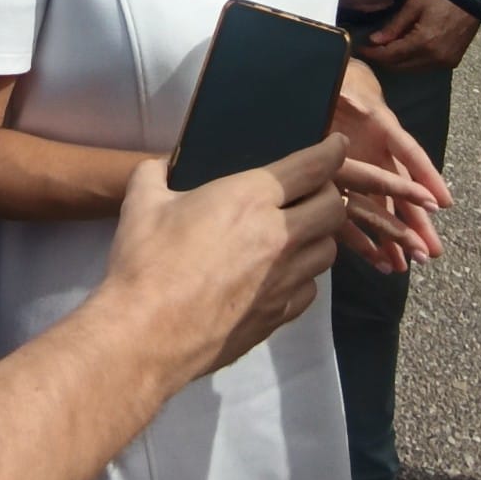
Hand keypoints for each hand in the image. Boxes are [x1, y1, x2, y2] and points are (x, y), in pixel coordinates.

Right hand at [100, 139, 347, 381]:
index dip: (331, 152)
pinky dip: (304, 276)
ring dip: (320, 236)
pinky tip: (283, 274)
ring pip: (328, 251)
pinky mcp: (278, 316)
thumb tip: (162, 164)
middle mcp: (279, 237)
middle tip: (314, 190)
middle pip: (333, 209)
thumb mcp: (142, 202)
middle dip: (330, 194)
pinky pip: (309, 290)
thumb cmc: (146, 262)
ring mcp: (283, 280)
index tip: (338, 144)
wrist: (147, 335)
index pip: (311, 168)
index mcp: (250, 199)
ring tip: (301, 232)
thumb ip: (155, 172)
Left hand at [330, 59, 451, 271]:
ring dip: (395, 235)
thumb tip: (352, 93)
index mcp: (380, 126)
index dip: (424, 174)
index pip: (407, 151)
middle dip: (416, 221)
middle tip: (432, 251)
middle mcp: (377, 151)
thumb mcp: (345, 78)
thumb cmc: (340, 78)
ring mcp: (362, 169)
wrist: (327, 84)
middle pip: (400, 189)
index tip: (443, 202)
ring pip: (383, 206)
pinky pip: (355, 212)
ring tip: (406, 266)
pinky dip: (366, 237)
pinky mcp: (343, 181)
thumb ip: (349, 88)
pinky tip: (378, 262)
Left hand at [358, 0, 479, 70]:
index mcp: (423, 42)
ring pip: (412, 69)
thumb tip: (374, 41)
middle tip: (372, 49)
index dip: (373, 54)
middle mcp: (434, 58)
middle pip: (400, 66)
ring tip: (386, 48)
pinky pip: (425, 66)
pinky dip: (413, 60)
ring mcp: (444, 62)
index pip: (390, 56)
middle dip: (383, 59)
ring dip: (397, 61)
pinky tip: (406, 49)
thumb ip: (393, 26)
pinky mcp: (451, 62)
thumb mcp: (413, 6)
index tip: (361, 49)